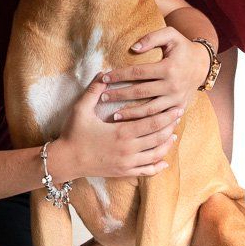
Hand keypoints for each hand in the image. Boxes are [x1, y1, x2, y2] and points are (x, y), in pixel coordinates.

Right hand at [53, 75, 180, 178]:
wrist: (65, 161)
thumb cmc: (73, 133)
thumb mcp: (81, 109)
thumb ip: (94, 90)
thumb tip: (103, 72)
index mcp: (121, 132)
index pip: (152, 123)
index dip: (167, 116)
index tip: (177, 108)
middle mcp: (128, 150)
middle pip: (158, 138)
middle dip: (170, 127)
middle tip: (178, 117)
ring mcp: (127, 163)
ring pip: (155, 155)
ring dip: (167, 145)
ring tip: (174, 135)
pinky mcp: (123, 173)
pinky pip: (146, 171)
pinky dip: (157, 166)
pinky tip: (164, 161)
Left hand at [100, 28, 210, 121]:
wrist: (203, 64)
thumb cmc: (183, 47)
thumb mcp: (171, 35)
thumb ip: (151, 38)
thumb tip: (133, 48)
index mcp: (168, 68)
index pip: (138, 72)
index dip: (120, 75)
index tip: (104, 78)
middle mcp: (172, 85)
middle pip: (140, 92)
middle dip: (119, 95)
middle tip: (103, 97)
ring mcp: (176, 99)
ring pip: (149, 110)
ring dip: (130, 114)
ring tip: (113, 115)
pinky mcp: (179, 107)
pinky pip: (160, 118)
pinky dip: (146, 122)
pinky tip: (132, 124)